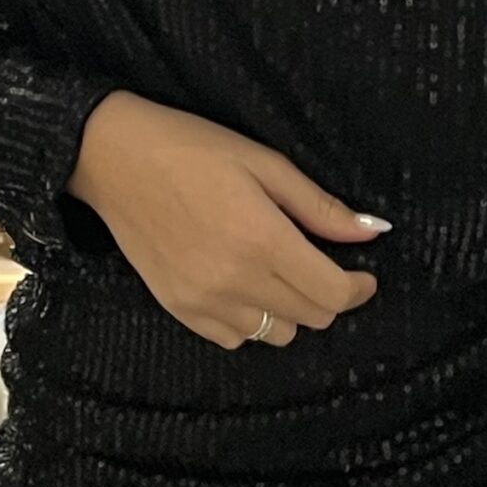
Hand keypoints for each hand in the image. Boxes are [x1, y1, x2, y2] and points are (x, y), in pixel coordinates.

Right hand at [67, 92, 386, 349]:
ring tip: (277, 271)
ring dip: (289, 310)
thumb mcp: (265, 163)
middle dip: (327, 294)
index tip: (364, 275)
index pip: (332, 293)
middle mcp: (236, 281)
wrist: (113, 158)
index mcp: (263, 241)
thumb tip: (372, 231)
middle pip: (310, 317)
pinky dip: (249, 320)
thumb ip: (319, 207)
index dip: (358, 288)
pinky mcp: (178, 309)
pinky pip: (233, 338)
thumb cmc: (192, 148)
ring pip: (275, 334)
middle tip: (320, 262)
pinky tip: (242, 284)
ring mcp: (203, 301)